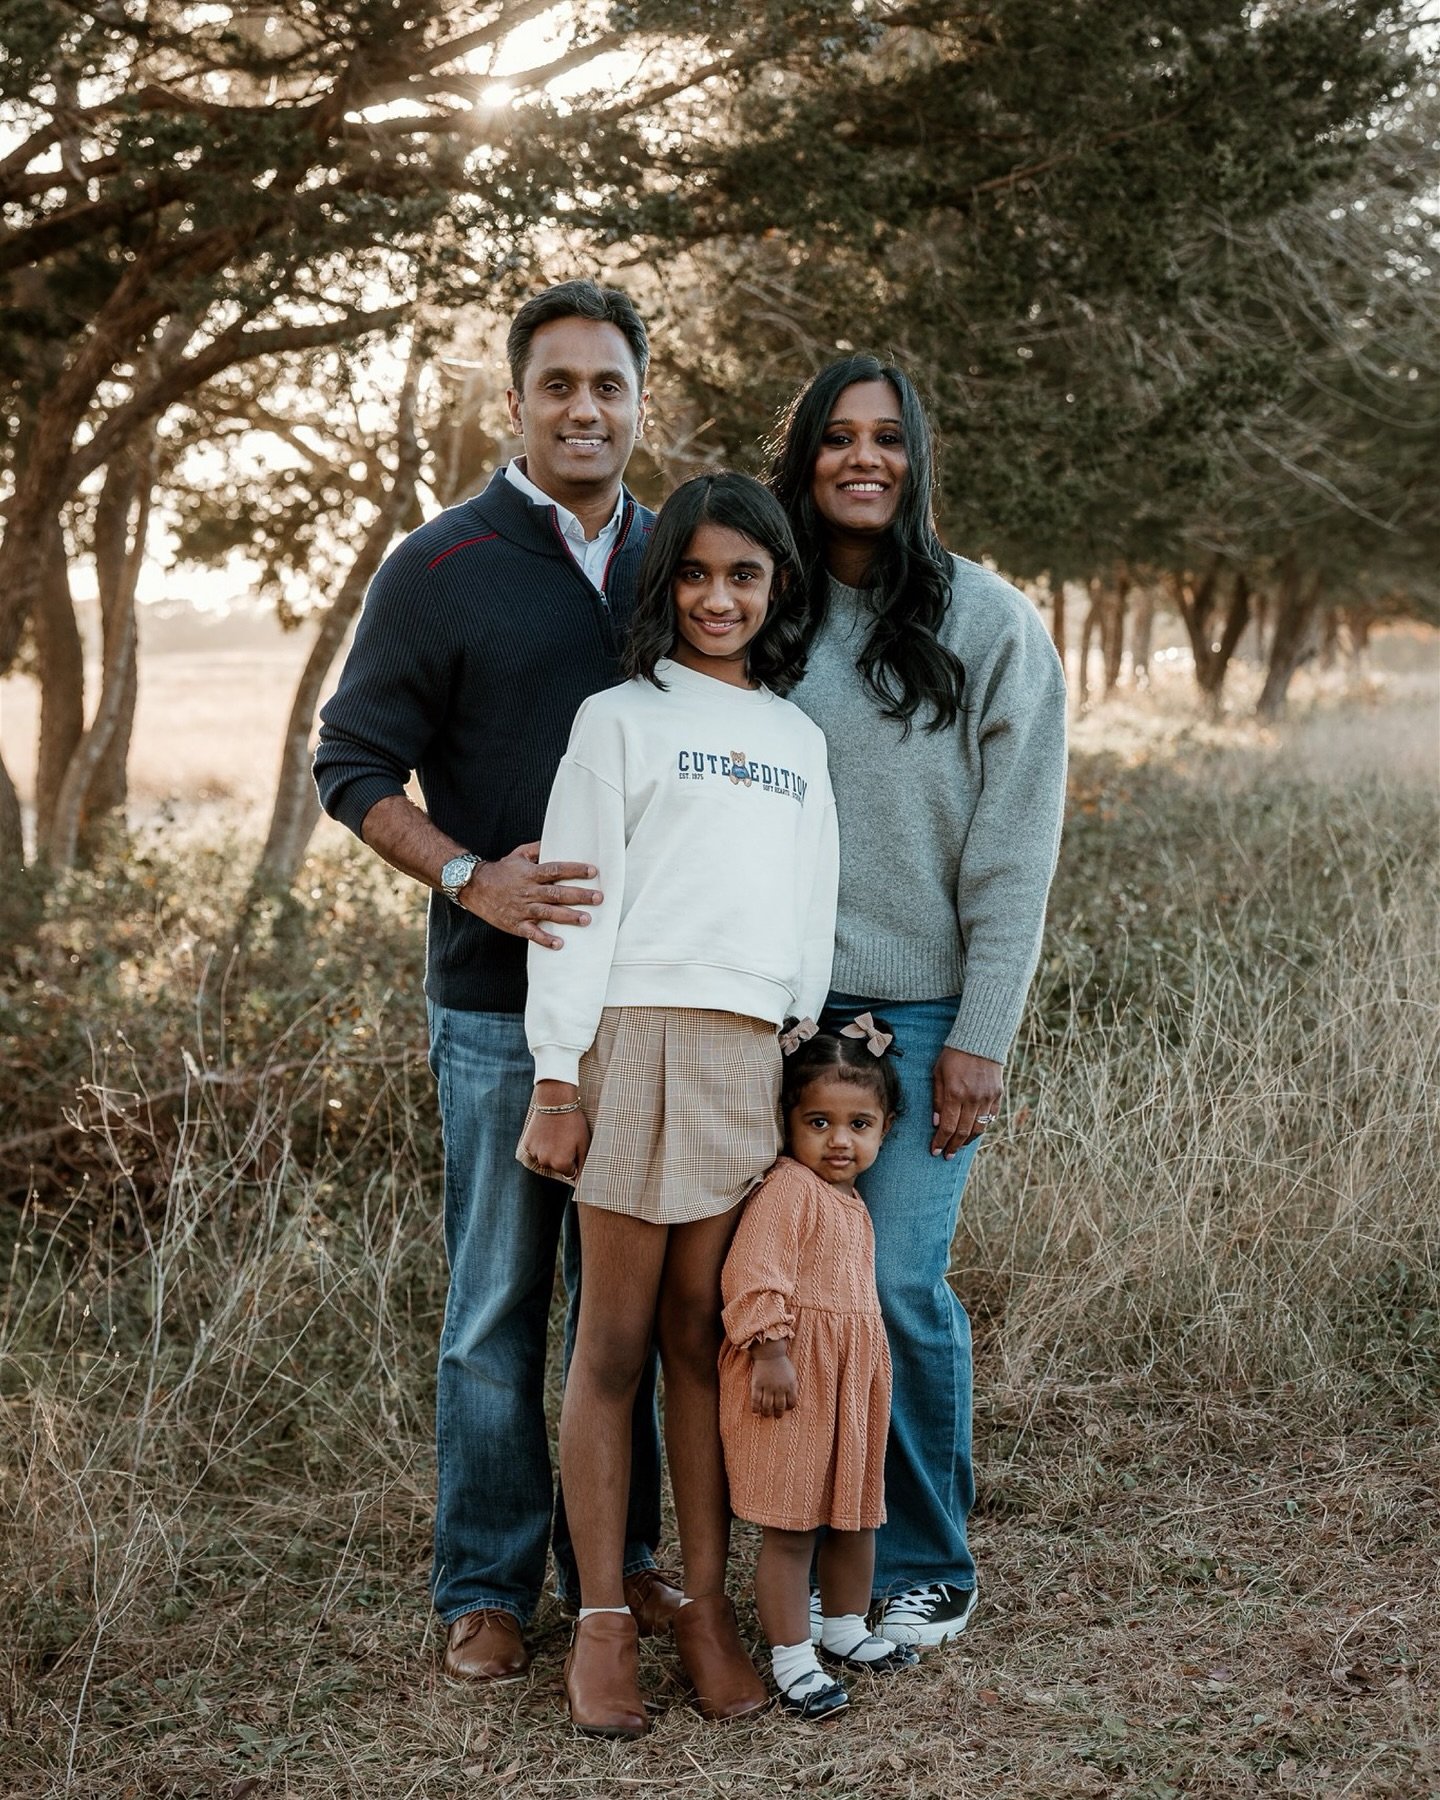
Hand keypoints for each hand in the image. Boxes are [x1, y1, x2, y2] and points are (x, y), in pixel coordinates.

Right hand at [461, 842, 602, 948]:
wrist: (474, 887)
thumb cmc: (500, 870)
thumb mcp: (518, 854)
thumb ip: (538, 848)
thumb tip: (555, 840)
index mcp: (530, 874)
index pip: (556, 870)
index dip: (574, 870)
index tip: (592, 871)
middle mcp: (528, 891)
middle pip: (557, 893)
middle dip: (579, 896)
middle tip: (598, 898)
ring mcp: (522, 909)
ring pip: (548, 913)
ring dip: (568, 917)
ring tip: (586, 919)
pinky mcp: (515, 924)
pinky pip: (531, 933)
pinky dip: (545, 939)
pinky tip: (559, 944)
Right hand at [519, 1099, 589, 1181]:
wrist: (555, 1102)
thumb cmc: (573, 1123)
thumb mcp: (584, 1143)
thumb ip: (583, 1165)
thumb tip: (581, 1182)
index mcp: (561, 1164)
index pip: (570, 1172)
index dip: (574, 1160)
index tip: (575, 1146)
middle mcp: (546, 1162)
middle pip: (556, 1167)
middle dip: (562, 1157)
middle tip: (566, 1138)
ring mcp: (535, 1153)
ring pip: (545, 1159)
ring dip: (550, 1151)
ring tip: (556, 1134)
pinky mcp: (527, 1145)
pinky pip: (535, 1151)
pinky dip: (540, 1145)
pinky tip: (547, 1133)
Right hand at [749, 1341, 797, 1417]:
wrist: (770, 1352)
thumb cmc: (782, 1363)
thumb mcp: (792, 1374)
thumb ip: (793, 1387)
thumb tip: (792, 1400)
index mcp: (790, 1385)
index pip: (792, 1402)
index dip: (789, 1407)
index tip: (786, 1408)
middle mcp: (779, 1388)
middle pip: (779, 1406)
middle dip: (778, 1413)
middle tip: (777, 1415)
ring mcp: (767, 1386)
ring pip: (767, 1406)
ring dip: (767, 1413)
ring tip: (766, 1414)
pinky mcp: (757, 1384)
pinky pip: (756, 1400)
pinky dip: (755, 1408)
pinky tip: (755, 1412)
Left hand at [930, 1047, 1002, 1157]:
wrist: (980, 1039)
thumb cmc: (953, 1055)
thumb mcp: (938, 1074)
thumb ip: (938, 1099)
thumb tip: (937, 1123)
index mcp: (955, 1093)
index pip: (948, 1127)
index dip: (941, 1142)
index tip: (935, 1151)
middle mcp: (972, 1098)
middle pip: (963, 1132)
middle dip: (953, 1146)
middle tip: (947, 1155)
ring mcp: (987, 1098)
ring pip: (978, 1128)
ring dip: (967, 1141)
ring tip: (959, 1146)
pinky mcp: (998, 1095)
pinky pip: (990, 1118)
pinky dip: (981, 1127)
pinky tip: (973, 1131)